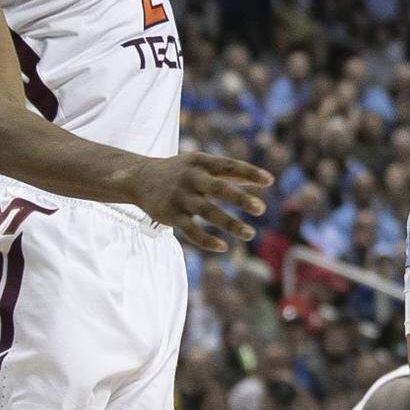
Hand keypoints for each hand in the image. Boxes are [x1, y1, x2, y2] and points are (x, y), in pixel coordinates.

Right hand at [130, 150, 273, 252]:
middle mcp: (191, 178)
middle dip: (240, 198)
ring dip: (230, 224)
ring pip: (208, 212)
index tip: (269, 181)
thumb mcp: (200, 164)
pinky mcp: (171, 215)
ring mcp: (180, 197)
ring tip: (250, 234)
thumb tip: (258, 180)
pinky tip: (223, 247)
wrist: (140, 178)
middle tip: (261, 209)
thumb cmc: (179, 171)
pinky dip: (207, 240)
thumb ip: (227, 172)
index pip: (229, 166)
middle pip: (219, 188)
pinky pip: (191, 231)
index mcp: (200, 162)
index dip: (249, 172)